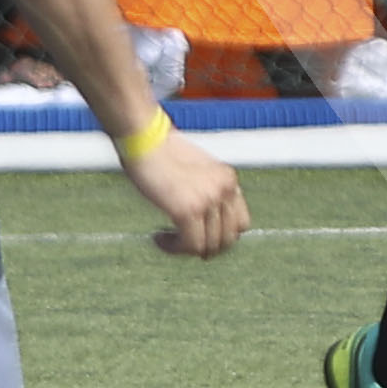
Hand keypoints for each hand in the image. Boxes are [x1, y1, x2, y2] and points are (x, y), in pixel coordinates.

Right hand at [122, 129, 251, 259]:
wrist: (144, 138)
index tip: (201, 237)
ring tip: (165, 238)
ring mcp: (208, 200)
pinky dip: (173, 248)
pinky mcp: (188, 209)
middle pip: (228, 239)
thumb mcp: (195, 168)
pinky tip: (158, 238)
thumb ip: (206, 189)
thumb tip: (203, 220)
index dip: (222, 237)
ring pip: (208, 246)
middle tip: (182, 244)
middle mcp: (224, 190)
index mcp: (228, 179)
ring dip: (185, 249)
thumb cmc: (161, 151)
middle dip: (206, 248)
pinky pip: (190, 245)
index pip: (241, 223)